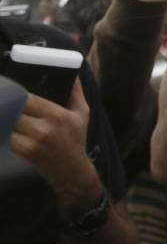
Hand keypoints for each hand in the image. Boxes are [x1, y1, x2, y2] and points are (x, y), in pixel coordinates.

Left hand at [8, 78, 100, 212]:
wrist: (71, 170)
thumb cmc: (76, 138)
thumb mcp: (82, 113)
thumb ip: (75, 92)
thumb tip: (72, 74)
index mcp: (57, 114)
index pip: (25, 97)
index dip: (13, 91)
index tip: (7, 88)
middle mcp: (44, 129)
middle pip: (13, 109)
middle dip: (5, 103)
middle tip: (3, 100)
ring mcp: (32, 142)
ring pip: (8, 123)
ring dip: (5, 117)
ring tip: (6, 113)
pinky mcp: (24, 152)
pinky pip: (7, 136)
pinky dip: (6, 131)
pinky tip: (11, 128)